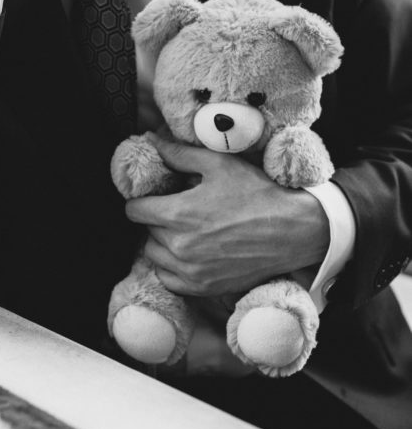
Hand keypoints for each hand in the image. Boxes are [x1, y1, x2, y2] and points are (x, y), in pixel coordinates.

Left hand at [126, 137, 329, 296]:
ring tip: (184, 230)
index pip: (134, 210)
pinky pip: (169, 280)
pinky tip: (190, 254)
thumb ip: (178, 154)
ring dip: (162, 243)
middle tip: (177, 210)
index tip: (155, 197)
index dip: (142, 200)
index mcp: (179, 213)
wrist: (294, 230)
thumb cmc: (257, 193)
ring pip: (155, 256)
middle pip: (146, 232)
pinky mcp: (204, 288)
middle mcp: (180, 246)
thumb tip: (150, 140)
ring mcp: (192, 271)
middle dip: (156, 219)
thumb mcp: (218, 164)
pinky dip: (173, 268)